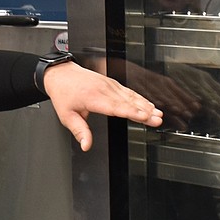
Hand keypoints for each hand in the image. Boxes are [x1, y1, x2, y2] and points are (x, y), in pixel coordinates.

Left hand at [42, 61, 162, 151]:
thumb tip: (86, 145)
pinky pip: (129, 92)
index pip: (116, 107)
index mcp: (93, 98)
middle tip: (158, 119)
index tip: (144, 117)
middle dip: (145, 111)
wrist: (61, 74)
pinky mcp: (112, 84)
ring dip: (146, 105)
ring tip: (158, 114)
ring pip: (131, 96)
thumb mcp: (67, 116)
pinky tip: (150, 105)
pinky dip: (141, 98)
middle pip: (128, 102)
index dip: (131, 112)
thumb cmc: (64, 94)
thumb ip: (79, 131)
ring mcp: (110, 85)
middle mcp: (104, 90)